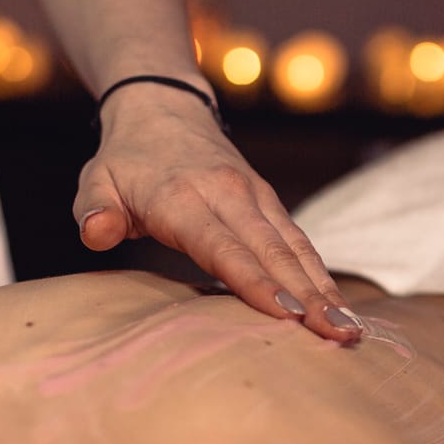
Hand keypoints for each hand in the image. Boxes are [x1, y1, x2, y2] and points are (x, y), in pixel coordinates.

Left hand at [77, 85, 362, 341]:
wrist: (162, 108)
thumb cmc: (126, 160)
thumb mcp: (96, 180)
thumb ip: (94, 209)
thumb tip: (96, 233)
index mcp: (183, 198)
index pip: (223, 246)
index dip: (254, 281)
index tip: (285, 314)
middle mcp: (229, 195)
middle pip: (272, 252)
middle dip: (307, 296)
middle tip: (337, 335)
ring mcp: (255, 197)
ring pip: (294, 247)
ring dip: (324, 289)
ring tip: (349, 330)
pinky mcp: (268, 203)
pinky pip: (298, 242)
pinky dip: (320, 275)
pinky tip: (337, 308)